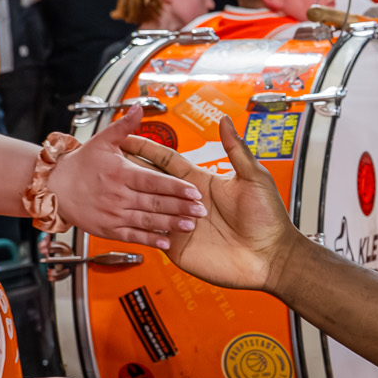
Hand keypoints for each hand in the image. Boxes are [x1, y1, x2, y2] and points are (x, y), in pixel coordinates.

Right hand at [49, 110, 207, 247]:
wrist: (53, 187)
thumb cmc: (80, 164)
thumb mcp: (101, 141)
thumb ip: (124, 126)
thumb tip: (139, 107)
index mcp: (120, 173)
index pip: (154, 181)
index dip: (175, 187)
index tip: (195, 191)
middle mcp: (117, 195)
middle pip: (154, 202)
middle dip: (180, 207)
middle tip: (202, 210)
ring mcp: (112, 214)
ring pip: (146, 221)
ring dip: (170, 224)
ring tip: (190, 226)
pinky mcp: (107, 229)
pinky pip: (131, 237)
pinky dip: (149, 241)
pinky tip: (166, 243)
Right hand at [124, 117, 299, 291]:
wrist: (270, 257)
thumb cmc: (268, 218)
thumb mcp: (253, 178)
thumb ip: (236, 149)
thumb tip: (227, 120)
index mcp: (202, 182)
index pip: (167, 161)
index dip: (147, 149)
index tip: (127, 137)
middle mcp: (187, 201)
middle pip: (152, 182)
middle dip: (131, 171)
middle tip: (108, 161)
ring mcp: (181, 223)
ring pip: (148, 207)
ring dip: (134, 198)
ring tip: (110, 188)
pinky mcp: (178, 245)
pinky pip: (152, 234)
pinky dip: (139, 227)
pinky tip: (123, 218)